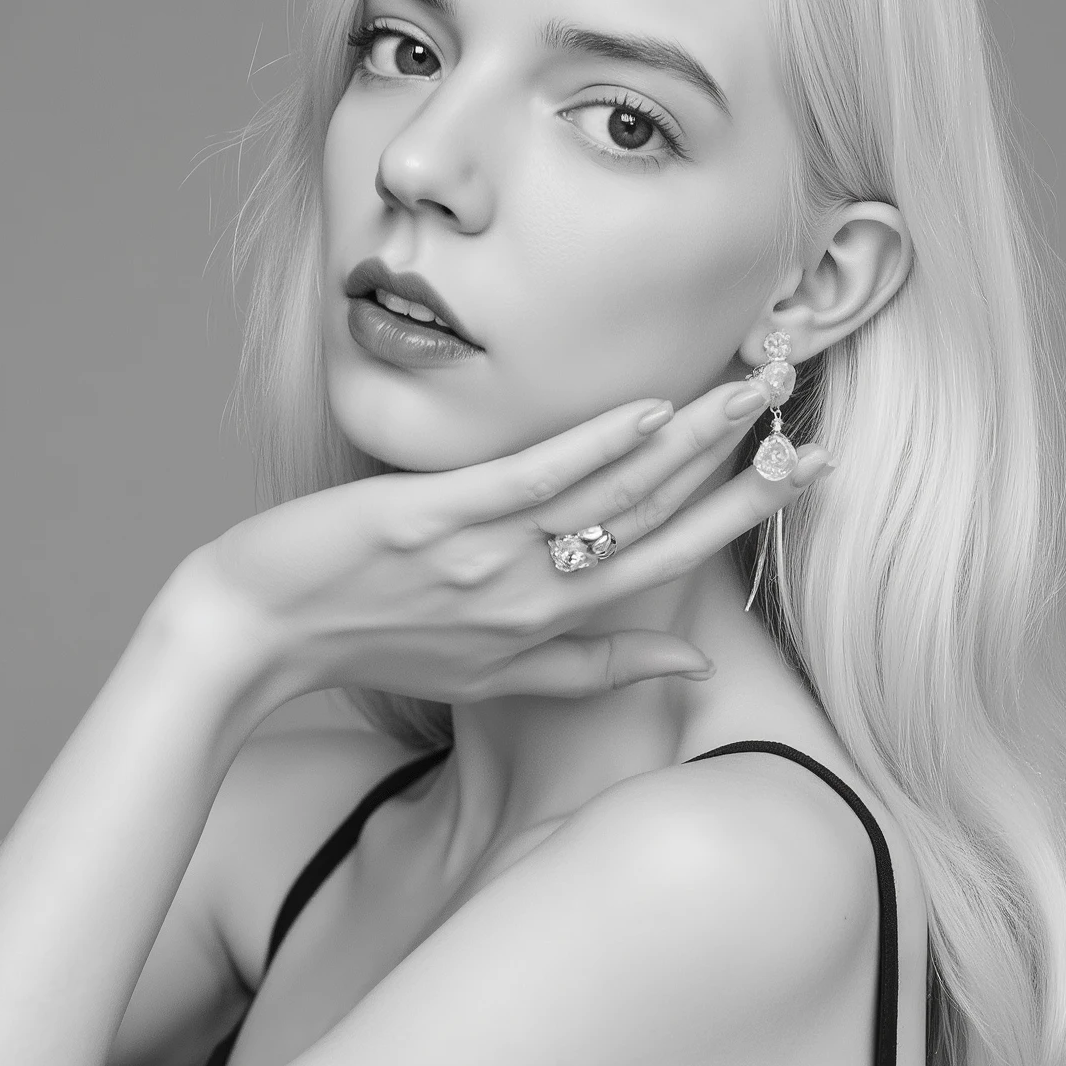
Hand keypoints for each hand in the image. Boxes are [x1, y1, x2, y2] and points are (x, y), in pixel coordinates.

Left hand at [186, 377, 831, 707]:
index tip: (810, 470)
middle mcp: (534, 594)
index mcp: (551, 623)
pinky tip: (648, 407)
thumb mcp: (497, 677)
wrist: (256, 636)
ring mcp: (486, 557)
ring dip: (689, 442)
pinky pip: (527, 481)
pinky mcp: (431, 519)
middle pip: (655, 525)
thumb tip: (691, 665)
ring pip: (608, 496)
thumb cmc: (374, 646)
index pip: (670, 562)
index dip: (744, 517)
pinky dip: (591, 447)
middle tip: (804, 412)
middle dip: (737, 467)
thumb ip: (595, 667)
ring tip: (752, 389)